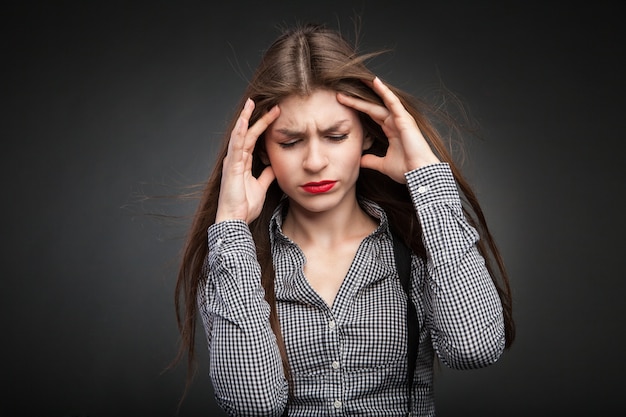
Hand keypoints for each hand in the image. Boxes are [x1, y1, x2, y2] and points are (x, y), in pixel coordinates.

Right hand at [215, 98, 279, 223]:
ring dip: (247, 118)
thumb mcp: (261, 187)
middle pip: (248, 133)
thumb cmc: (244, 206)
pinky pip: (236, 145)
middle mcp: (235, 159)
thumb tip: (274, 167)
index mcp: (242, 163)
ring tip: (252, 103)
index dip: (263, 127)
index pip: (253, 139)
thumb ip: (266, 175)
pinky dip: (240, 131)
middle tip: (270, 105)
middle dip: (258, 118)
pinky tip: (245, 120)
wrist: (235, 219)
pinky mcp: (232, 166)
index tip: (275, 115)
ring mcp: (232, 161)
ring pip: (240, 134)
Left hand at [337, 77, 439, 182]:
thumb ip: (371, 161)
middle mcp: (396, 122)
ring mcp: (401, 119)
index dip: (358, 108)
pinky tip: (375, 82)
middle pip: (373, 106)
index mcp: (391, 130)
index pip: (371, 115)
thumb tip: (360, 161)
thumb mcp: (383, 165)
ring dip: (371, 90)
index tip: (343, 102)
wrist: (420, 175)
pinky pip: (393, 102)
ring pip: (382, 101)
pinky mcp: (405, 119)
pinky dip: (384, 91)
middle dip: (358, 99)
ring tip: (359, 79)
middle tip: (341, 91)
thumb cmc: (407, 170)